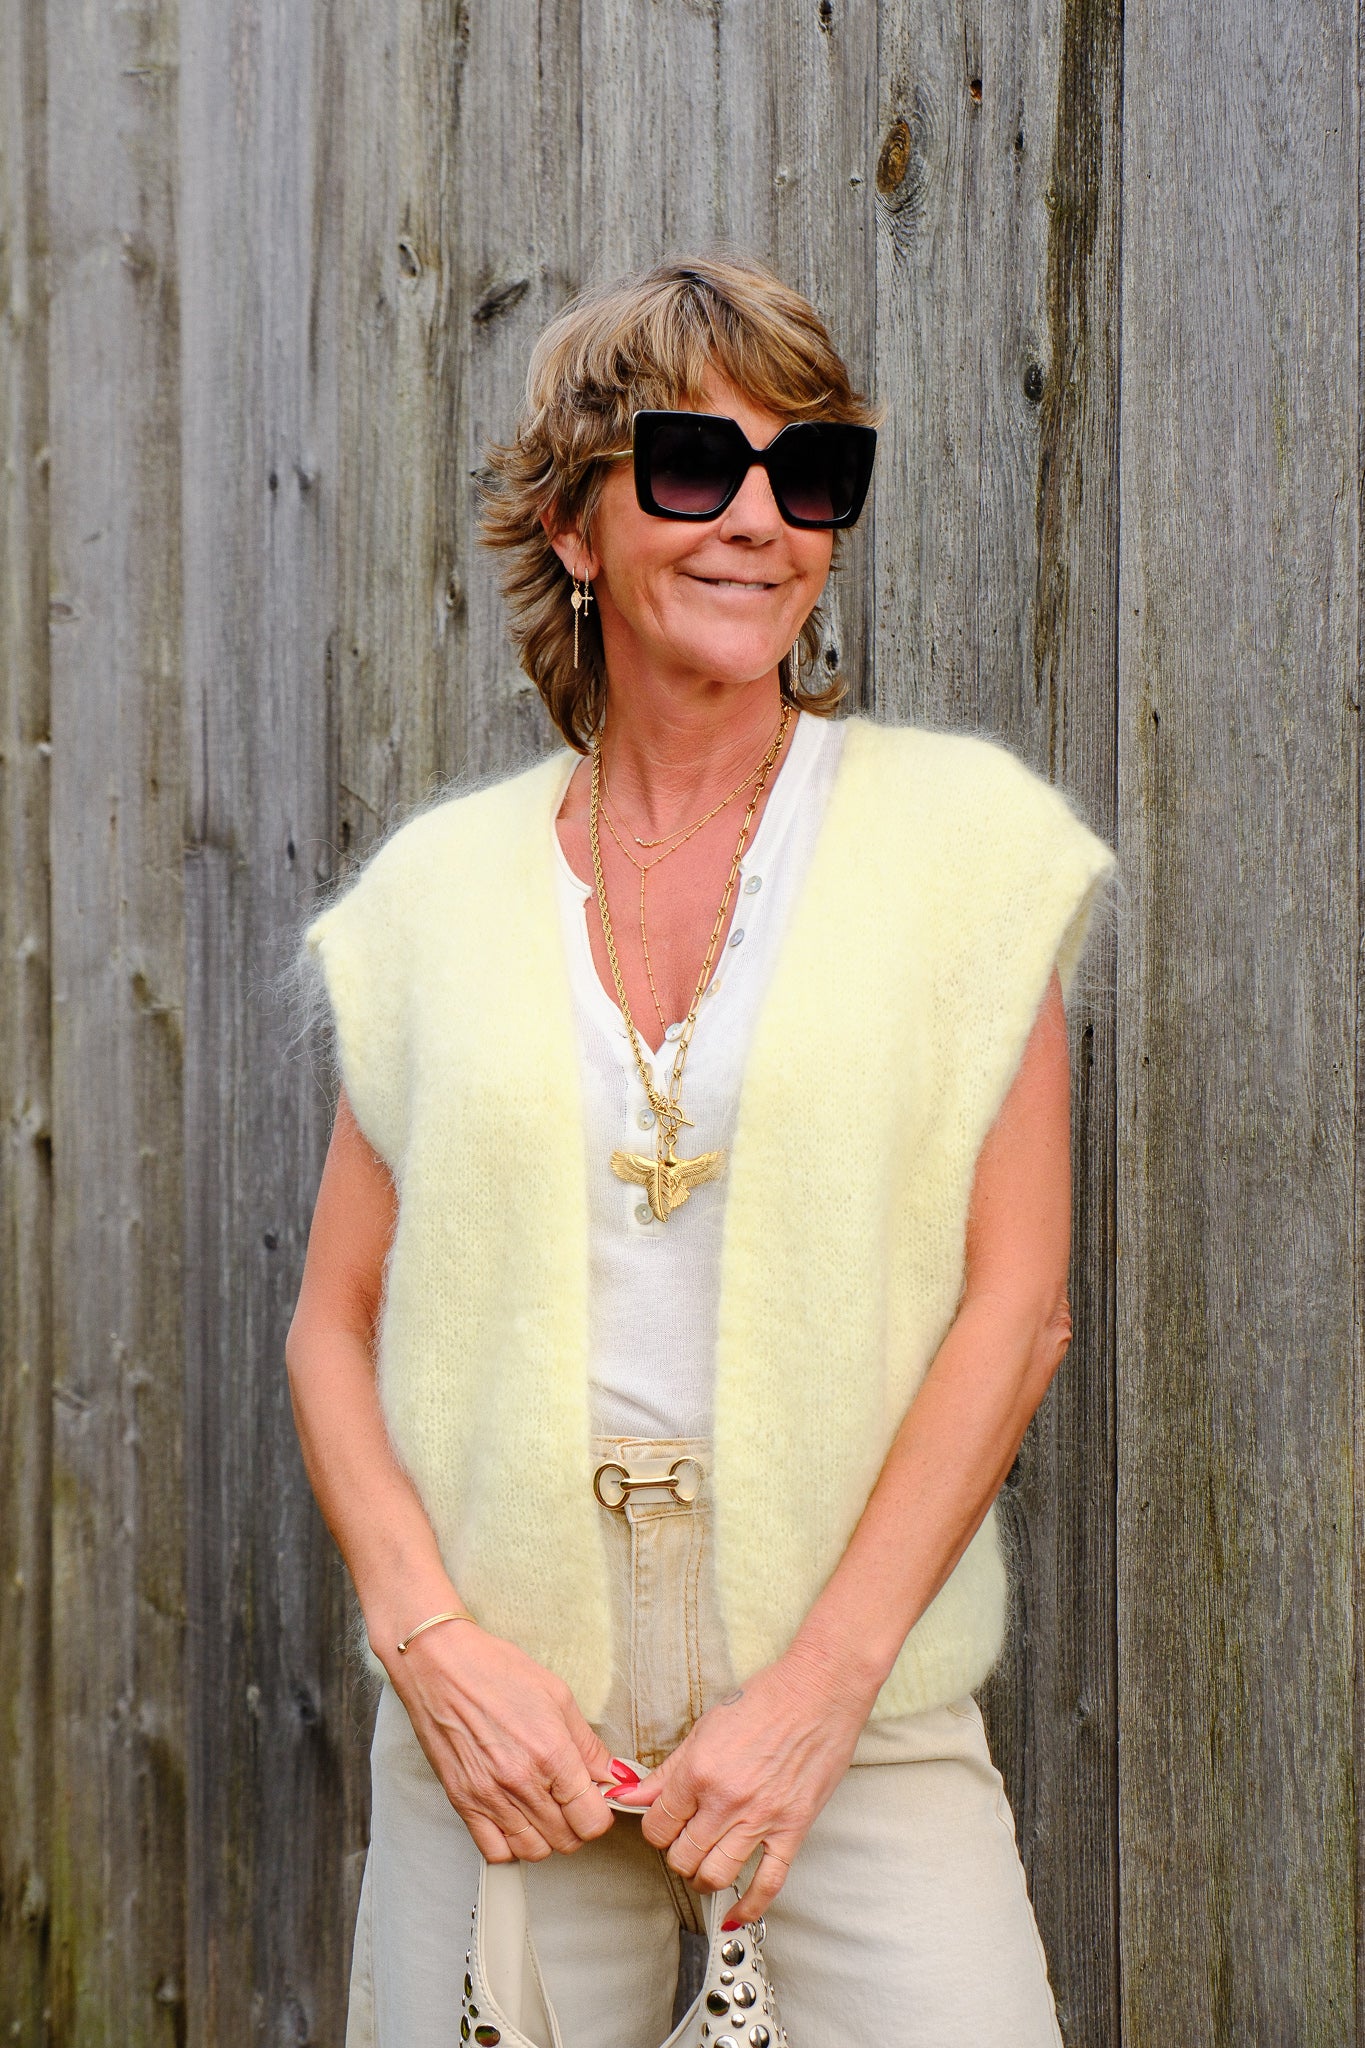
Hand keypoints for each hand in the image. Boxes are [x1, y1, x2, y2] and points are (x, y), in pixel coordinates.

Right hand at [385, 1622, 615, 1862]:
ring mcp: (490, 1796)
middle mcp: (521, 1781)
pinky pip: (495, 1852)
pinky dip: (510, 1845)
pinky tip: (515, 1820)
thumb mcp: (557, 1695)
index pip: (592, 1819)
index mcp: (551, 1752)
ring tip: (544, 1809)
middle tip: (571, 1801)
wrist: (440, 1665)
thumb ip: (588, 1744)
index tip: (595, 1801)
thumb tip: (611, 1775)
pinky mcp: (463, 1802)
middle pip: (567, 1840)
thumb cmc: (495, 1671)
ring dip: (546, 1837)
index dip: (600, 1814)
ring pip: (534, 1851)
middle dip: (576, 1824)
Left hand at [613, 1644, 871, 1922]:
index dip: (655, 1829)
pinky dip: (750, 1906)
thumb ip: (668, 1769)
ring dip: (703, 1878)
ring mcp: (761, 1820)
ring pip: (715, 1876)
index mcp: (699, 1772)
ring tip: (705, 1866)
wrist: (819, 1691)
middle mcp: (726, 1801)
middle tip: (685, 1840)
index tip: (664, 1824)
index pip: (657, 1825)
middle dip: (677, 1853)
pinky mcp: (792, 1830)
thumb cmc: (765, 1699)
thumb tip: (632, 1794)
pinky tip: (737, 1913)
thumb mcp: (706, 1726)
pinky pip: (768, 1883)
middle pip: (682, 1856)